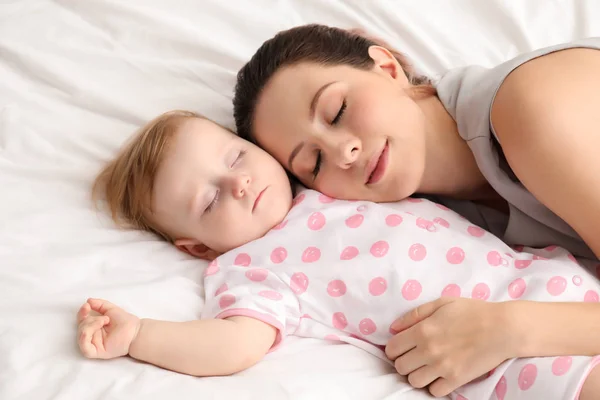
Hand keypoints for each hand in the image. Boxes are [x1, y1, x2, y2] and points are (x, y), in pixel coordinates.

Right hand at [77, 298, 140, 359]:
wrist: (135, 330)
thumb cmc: (125, 321)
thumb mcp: (111, 309)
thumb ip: (99, 304)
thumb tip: (88, 301)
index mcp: (95, 327)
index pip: (82, 321)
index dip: (81, 313)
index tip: (87, 306)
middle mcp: (93, 336)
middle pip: (81, 328)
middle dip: (90, 320)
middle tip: (105, 318)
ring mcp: (94, 345)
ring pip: (81, 337)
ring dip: (90, 325)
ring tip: (105, 321)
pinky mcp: (96, 352)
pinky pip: (84, 348)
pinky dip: (86, 336)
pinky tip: (97, 327)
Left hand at [385, 297, 515, 397]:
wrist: (502, 328)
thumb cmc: (472, 312)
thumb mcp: (441, 303)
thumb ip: (414, 314)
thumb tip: (393, 328)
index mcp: (422, 330)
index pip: (392, 348)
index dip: (394, 348)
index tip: (402, 346)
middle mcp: (429, 351)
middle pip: (400, 367)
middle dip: (404, 361)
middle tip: (414, 356)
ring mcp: (442, 367)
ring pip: (414, 381)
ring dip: (417, 375)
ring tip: (426, 367)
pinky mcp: (457, 379)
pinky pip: (434, 391)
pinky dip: (434, 385)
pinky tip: (440, 375)